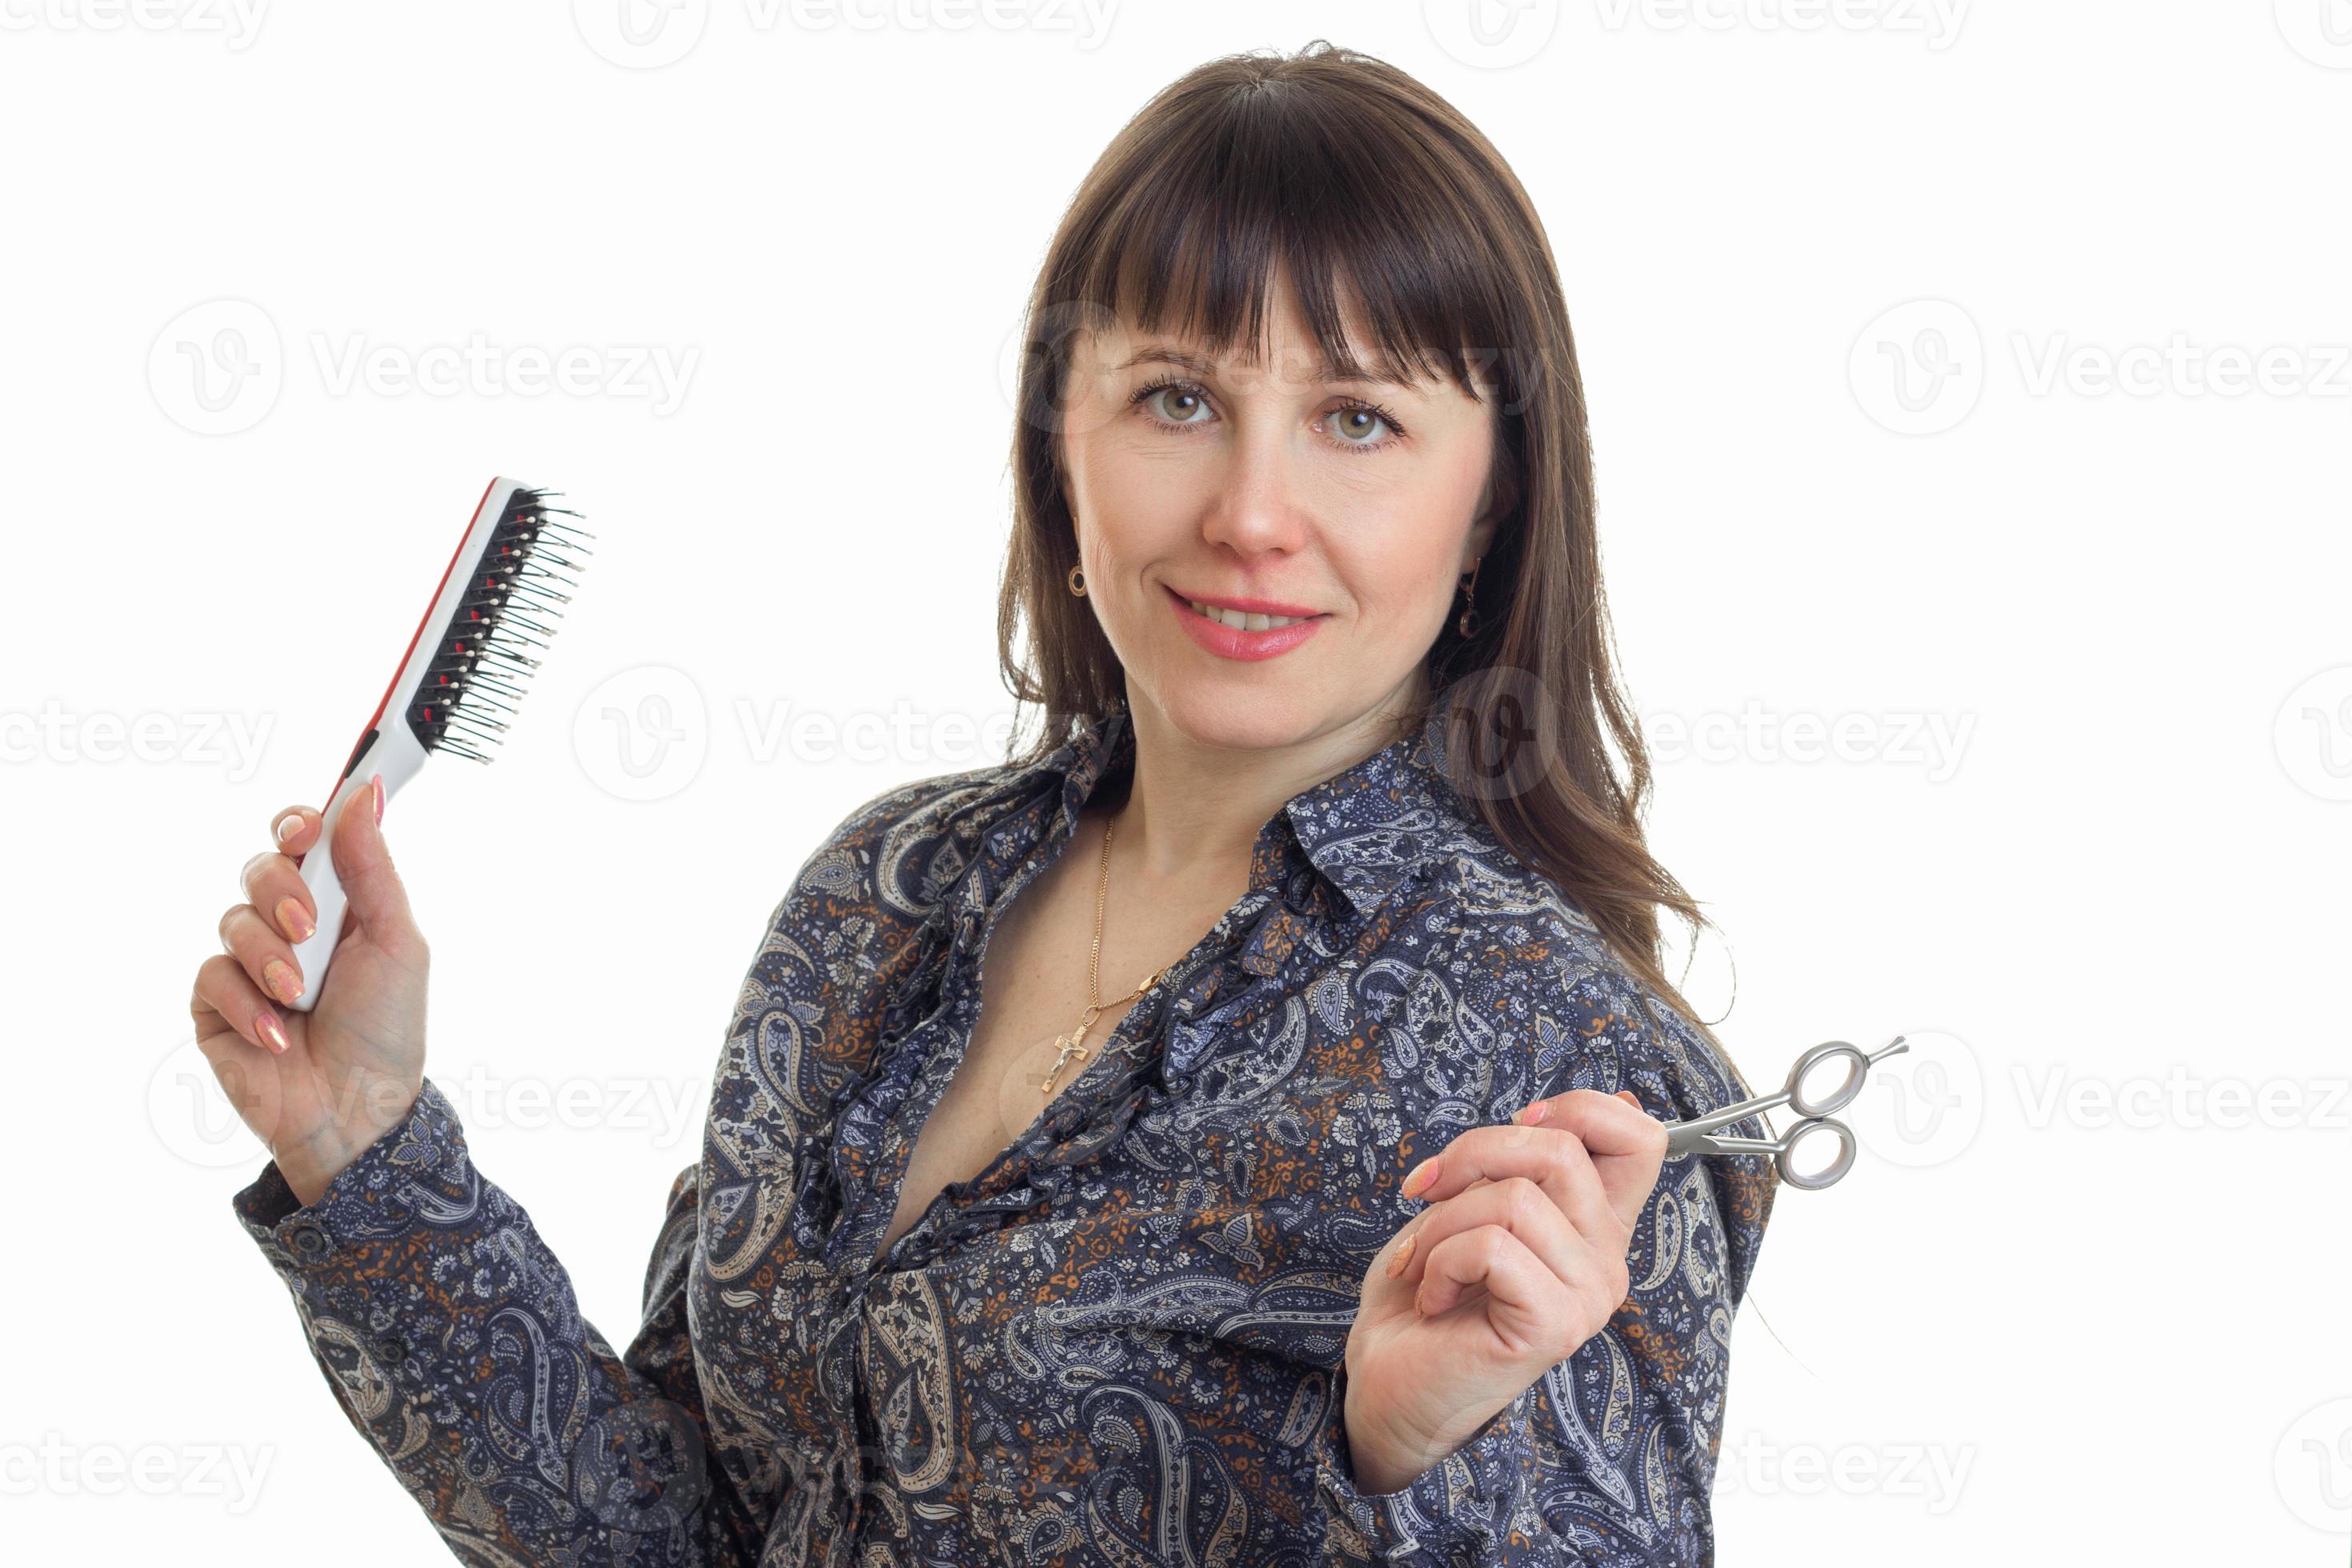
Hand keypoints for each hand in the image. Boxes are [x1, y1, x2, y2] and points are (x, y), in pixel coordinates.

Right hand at [189, 776, 430, 1206]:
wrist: (357, 1114)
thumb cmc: (386, 1030)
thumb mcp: (395, 943)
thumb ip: (373, 868)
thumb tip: (364, 792)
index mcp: (339, 904)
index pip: (305, 840)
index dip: (299, 824)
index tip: (307, 828)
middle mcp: (290, 927)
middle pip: (262, 868)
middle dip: (281, 891)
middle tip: (308, 928)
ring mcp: (250, 965)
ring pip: (232, 920)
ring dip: (269, 956)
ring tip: (298, 996)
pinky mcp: (216, 1006)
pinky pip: (211, 975)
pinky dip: (246, 1001)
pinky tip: (276, 1033)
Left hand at [1339, 1088, 1669, 1494]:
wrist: (1389, 1382)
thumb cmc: (1424, 1291)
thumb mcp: (1468, 1205)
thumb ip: (1513, 1166)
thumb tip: (1543, 1112)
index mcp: (1593, 1224)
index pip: (1640, 1139)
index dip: (1580, 1109)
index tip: (1520, 1123)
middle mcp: (1606, 1259)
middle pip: (1560, 1149)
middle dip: (1471, 1154)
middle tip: (1426, 1191)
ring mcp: (1588, 1295)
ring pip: (1512, 1197)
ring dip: (1439, 1223)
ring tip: (1424, 1265)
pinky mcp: (1556, 1325)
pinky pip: (1493, 1247)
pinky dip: (1440, 1260)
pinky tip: (1435, 1297)